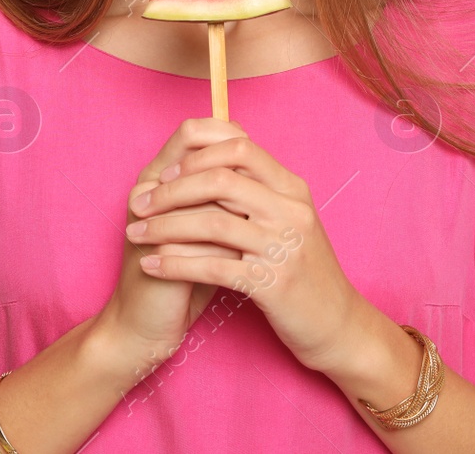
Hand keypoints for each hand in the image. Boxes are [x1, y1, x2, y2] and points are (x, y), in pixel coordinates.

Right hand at [94, 117, 249, 376]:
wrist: (146, 323)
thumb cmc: (182, 271)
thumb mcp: (205, 225)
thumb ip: (221, 192)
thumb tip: (260, 160)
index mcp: (158, 176)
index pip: (192, 131)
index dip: (229, 138)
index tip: (256, 160)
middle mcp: (148, 190)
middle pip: (199, 158)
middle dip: (238, 181)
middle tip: (263, 196)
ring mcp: (149, 221)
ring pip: (207, 201)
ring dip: (237, 218)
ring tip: (256, 233)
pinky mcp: (158, 256)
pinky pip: (202, 243)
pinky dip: (229, 251)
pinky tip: (244, 262)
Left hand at [124, 130, 364, 373]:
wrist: (338, 325)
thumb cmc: (305, 271)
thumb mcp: (292, 221)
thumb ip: (259, 192)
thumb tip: (212, 163)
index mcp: (293, 189)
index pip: (240, 149)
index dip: (197, 156)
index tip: (165, 173)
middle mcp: (292, 211)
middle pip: (220, 181)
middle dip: (171, 190)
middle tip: (140, 203)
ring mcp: (284, 247)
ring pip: (211, 224)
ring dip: (164, 227)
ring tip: (136, 234)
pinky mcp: (272, 284)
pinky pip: (212, 267)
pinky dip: (175, 264)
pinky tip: (153, 265)